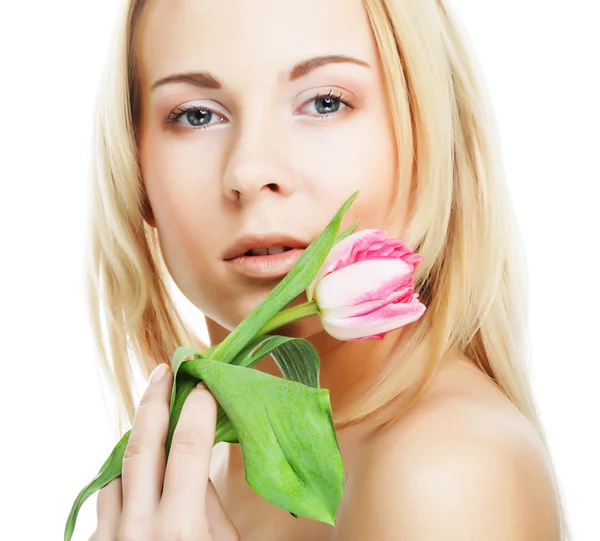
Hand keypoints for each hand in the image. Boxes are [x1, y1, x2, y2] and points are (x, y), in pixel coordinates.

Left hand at [92, 363, 239, 540]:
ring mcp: (109, 537)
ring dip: (137, 448)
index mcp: (181, 528)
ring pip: (117, 472)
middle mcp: (138, 528)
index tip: (204, 384)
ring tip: (156, 433)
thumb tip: (197, 468)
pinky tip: (140, 488)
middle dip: (153, 400)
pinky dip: (124, 486)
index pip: (189, 447)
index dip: (198, 407)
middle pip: (141, 445)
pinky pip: (106, 500)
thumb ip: (211, 508)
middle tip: (164, 370)